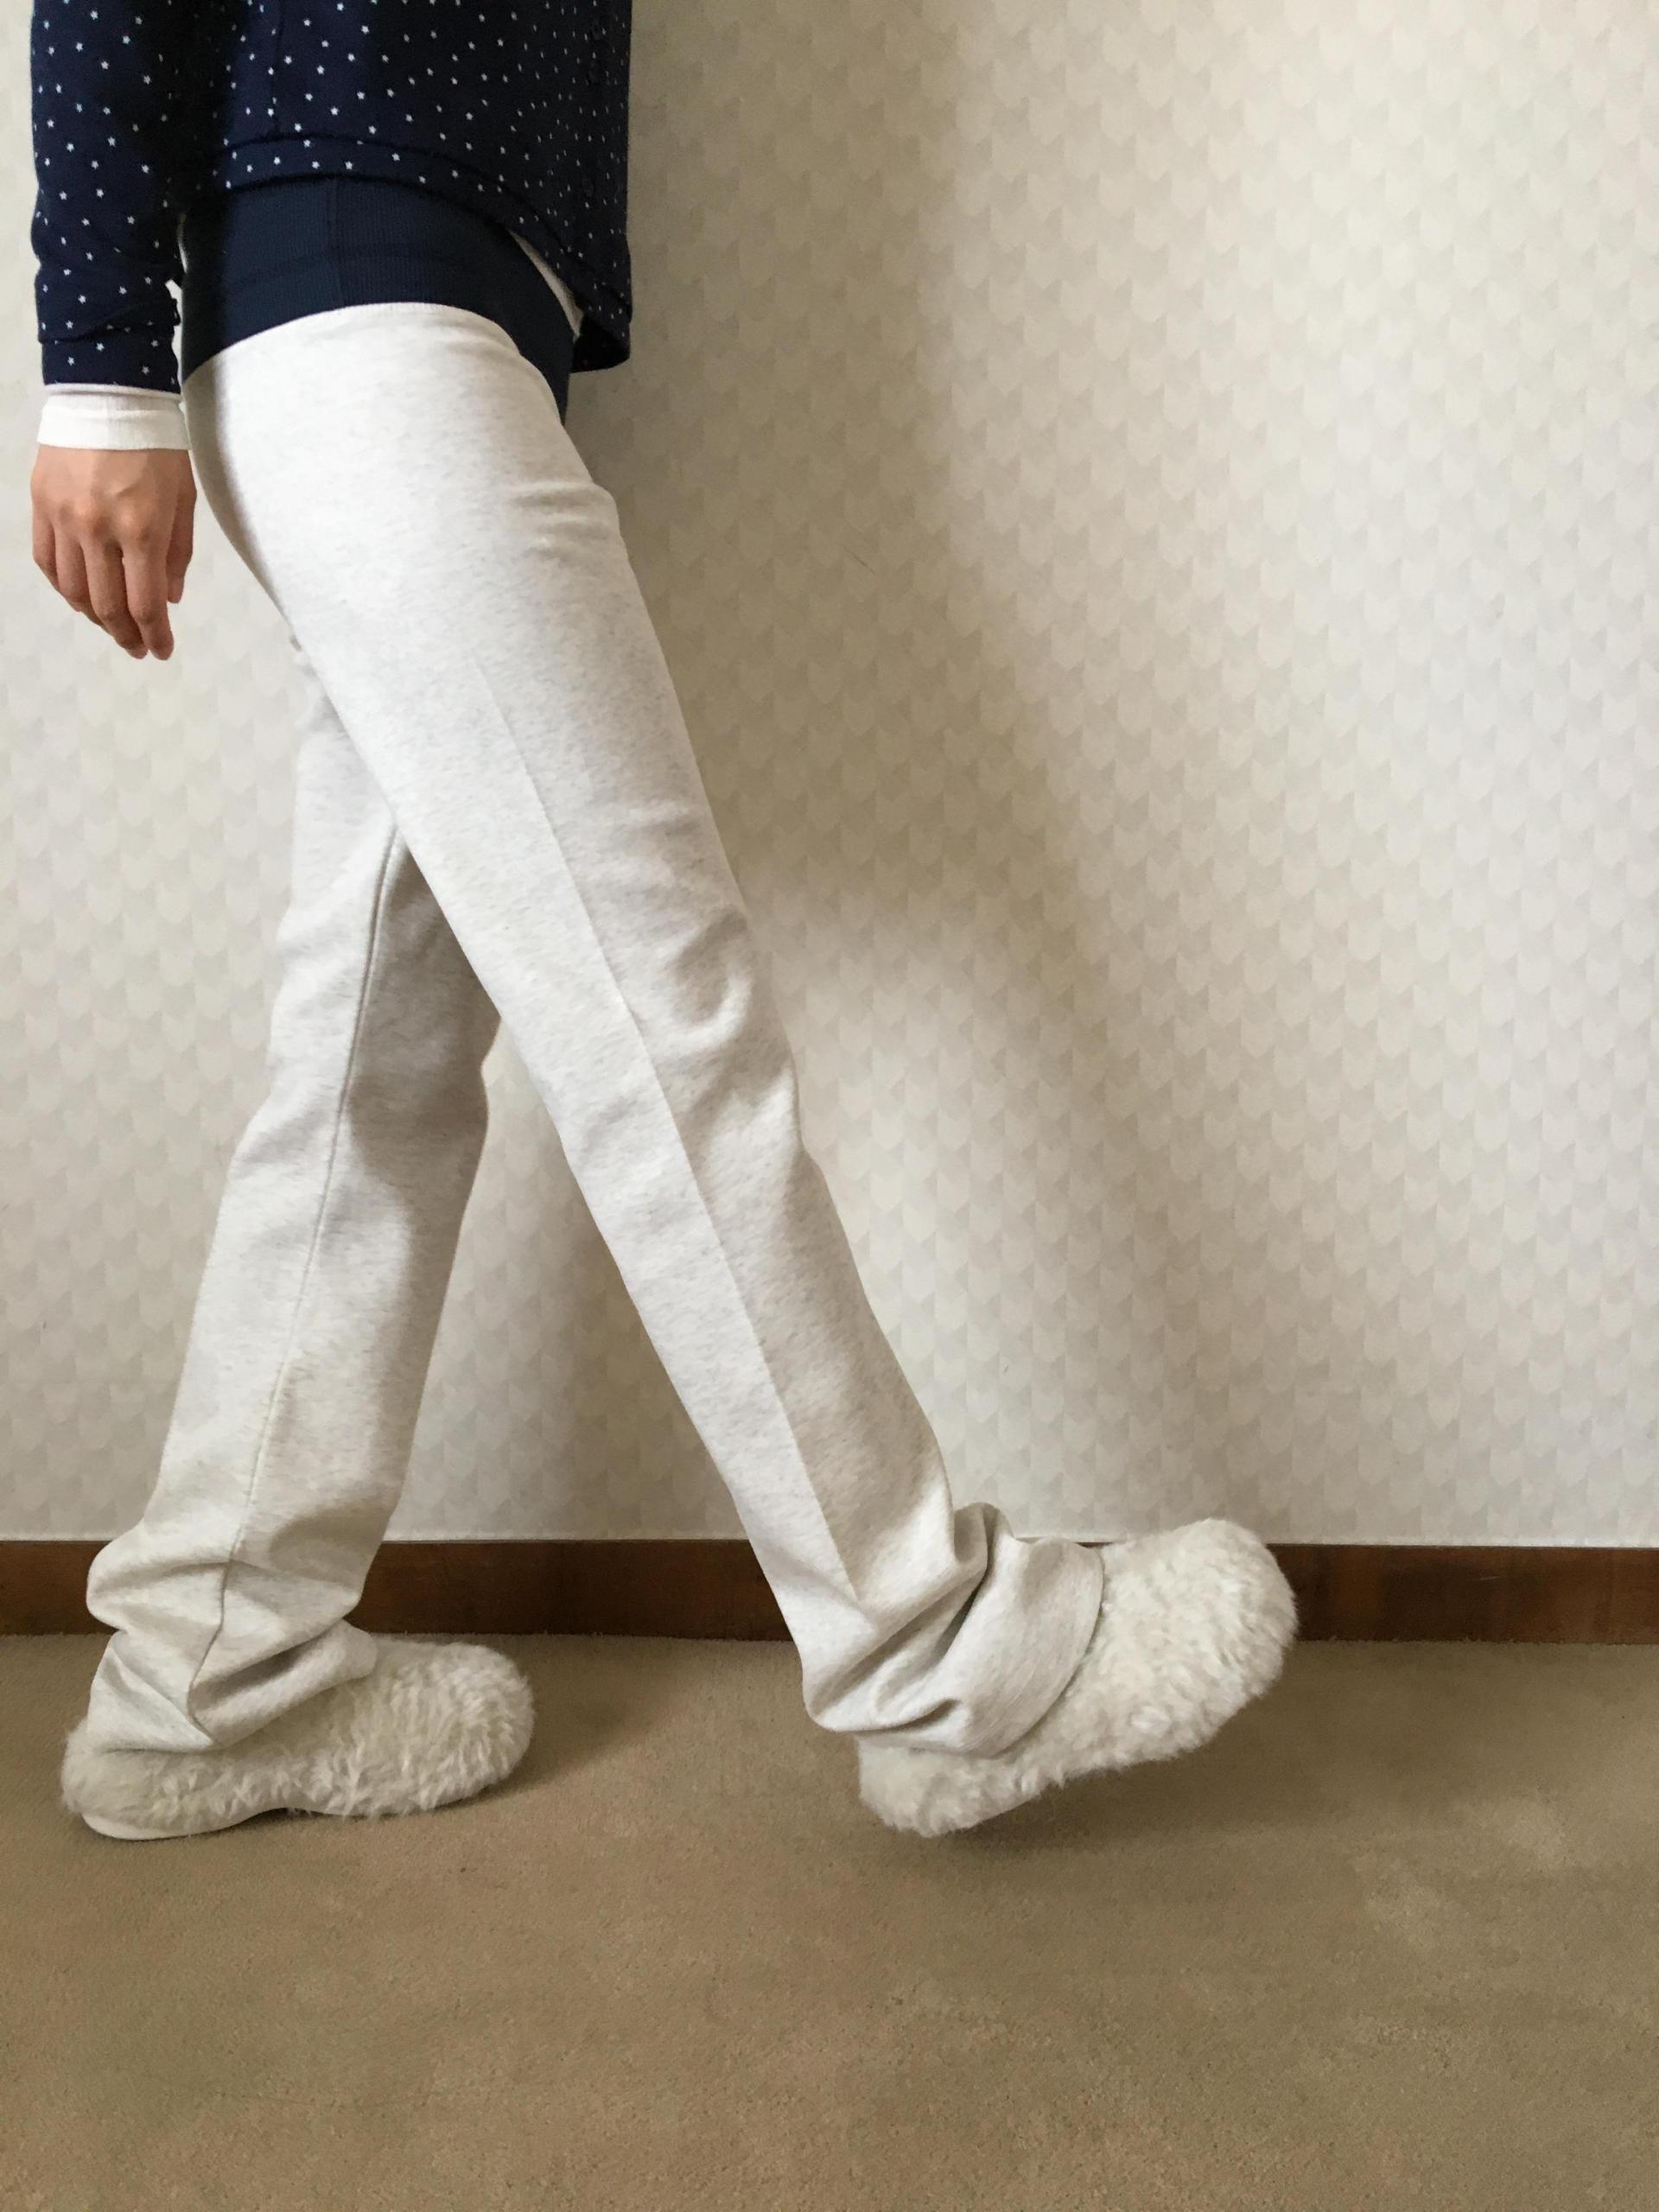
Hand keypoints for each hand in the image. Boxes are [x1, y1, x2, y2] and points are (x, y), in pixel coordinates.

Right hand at [31, 444, 195, 659]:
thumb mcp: (183, 499)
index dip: (155, 636)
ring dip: (94, 617)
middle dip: (126, 635)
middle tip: (138, 647)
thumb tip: (169, 600)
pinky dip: (64, 587)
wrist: (108, 394)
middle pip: (107, 606)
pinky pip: (47, 561)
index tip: (162, 651)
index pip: (145, 604)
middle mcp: (98, 530)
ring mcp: (64, 518)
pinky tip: (80, 595)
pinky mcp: (41, 505)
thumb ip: (177, 554)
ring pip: (73, 590)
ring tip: (112, 624)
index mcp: (141, 530)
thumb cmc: (157, 446)